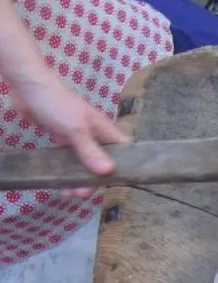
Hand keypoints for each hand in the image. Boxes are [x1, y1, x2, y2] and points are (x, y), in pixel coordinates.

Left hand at [10, 75, 127, 197]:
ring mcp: (79, 138)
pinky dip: (65, 171)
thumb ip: (91, 151)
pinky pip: (68, 160)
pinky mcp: (63, 139)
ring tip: (67, 193)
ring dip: (78, 179)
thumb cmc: (58, 104)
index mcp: (105, 131)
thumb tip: (108, 172)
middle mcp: (96, 136)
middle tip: (82, 194)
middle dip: (94, 180)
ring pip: (84, 164)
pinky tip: (59, 183)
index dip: (124, 169)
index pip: (124, 153)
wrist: (28, 87)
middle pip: (102, 163)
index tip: (116, 185)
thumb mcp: (76, 129)